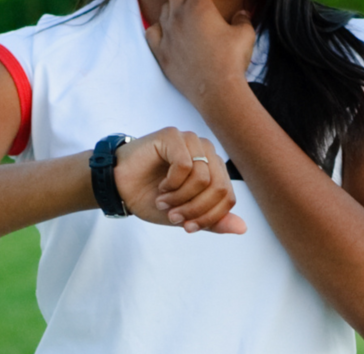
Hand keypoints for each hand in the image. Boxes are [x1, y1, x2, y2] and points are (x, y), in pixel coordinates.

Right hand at [114, 127, 245, 233]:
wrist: (120, 187)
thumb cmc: (152, 197)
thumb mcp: (185, 215)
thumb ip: (212, 220)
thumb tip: (243, 228)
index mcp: (214, 168)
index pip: (228, 197)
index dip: (209, 217)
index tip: (187, 227)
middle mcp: (206, 151)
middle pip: (219, 188)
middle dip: (196, 209)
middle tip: (174, 216)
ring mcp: (190, 140)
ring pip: (203, 177)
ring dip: (181, 198)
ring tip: (164, 201)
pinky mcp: (173, 135)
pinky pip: (185, 165)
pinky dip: (172, 183)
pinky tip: (161, 186)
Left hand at [145, 0, 255, 110]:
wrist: (216, 90)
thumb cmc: (233, 60)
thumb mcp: (245, 34)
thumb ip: (241, 19)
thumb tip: (240, 13)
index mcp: (200, 6)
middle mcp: (180, 15)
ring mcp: (168, 33)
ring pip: (164, 8)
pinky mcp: (162, 52)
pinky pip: (154, 33)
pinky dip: (157, 27)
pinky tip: (160, 27)